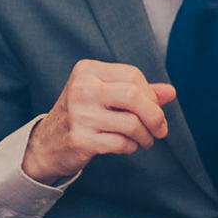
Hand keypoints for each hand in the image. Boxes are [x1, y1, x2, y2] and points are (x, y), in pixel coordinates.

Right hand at [23, 60, 177, 183]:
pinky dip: (131, 147)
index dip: (150, 94)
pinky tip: (128, 146)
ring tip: (145, 140)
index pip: (133, 75)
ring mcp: (79, 115)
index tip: (154, 108)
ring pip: (132, 123)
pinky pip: (121, 143)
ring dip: (146, 136)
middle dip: (155, 115)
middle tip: (161, 129)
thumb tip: (171, 92)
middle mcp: (81, 89)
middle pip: (134, 95)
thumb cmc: (82, 115)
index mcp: (87, 71)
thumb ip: (139, 91)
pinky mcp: (80, 139)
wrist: (46, 145)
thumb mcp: (105, 95)